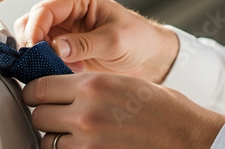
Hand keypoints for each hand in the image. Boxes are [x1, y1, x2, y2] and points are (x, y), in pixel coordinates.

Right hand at [15, 0, 179, 82]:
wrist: (147, 56)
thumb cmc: (137, 39)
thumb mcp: (114, 41)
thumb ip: (84, 44)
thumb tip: (55, 48)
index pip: (44, 9)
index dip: (35, 31)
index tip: (36, 52)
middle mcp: (66, 10)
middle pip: (30, 22)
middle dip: (34, 45)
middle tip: (47, 64)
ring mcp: (61, 28)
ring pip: (31, 39)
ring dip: (39, 57)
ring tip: (62, 68)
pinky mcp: (60, 46)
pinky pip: (41, 54)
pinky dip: (46, 65)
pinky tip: (66, 71)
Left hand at [23, 72, 224, 148]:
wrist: (187, 136)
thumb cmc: (163, 109)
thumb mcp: (124, 82)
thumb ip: (89, 85)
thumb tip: (60, 87)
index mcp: (93, 85)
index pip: (40, 87)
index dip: (37, 92)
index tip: (40, 95)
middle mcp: (85, 112)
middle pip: (38, 114)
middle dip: (45, 114)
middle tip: (59, 114)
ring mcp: (87, 141)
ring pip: (46, 140)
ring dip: (55, 137)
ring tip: (74, 133)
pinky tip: (82, 145)